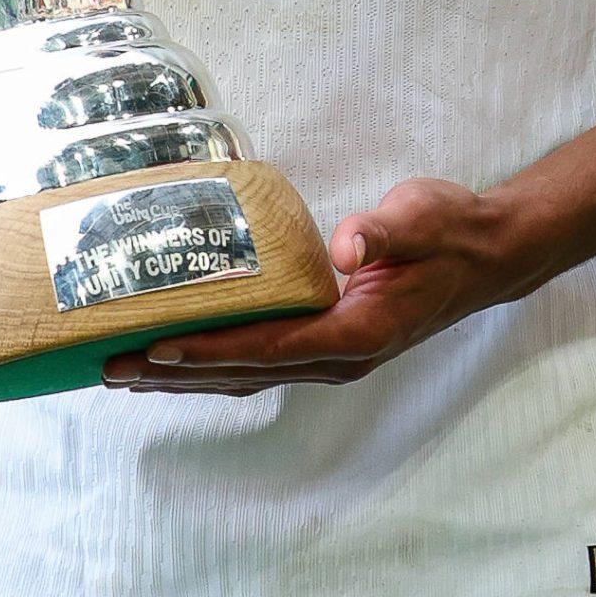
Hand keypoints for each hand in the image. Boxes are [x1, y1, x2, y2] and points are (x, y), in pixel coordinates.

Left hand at [102, 177, 520, 393]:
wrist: (484, 255)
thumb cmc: (449, 231)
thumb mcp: (420, 217)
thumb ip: (383, 232)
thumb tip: (350, 244)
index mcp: (358, 332)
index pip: (270, 349)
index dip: (211, 352)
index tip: (157, 349)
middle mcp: (340, 358)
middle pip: (243, 375)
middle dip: (174, 375)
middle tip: (110, 368)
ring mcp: (333, 357)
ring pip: (246, 376)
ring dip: (184, 379)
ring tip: (125, 372)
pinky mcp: (328, 343)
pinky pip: (260, 363)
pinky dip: (213, 366)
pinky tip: (179, 359)